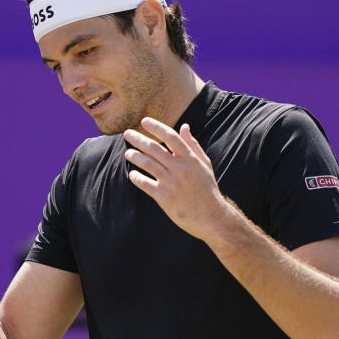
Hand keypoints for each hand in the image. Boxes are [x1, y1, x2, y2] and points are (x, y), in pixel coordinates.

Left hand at [123, 117, 231, 241]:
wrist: (212, 217)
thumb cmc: (207, 189)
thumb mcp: (204, 165)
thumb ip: (193, 145)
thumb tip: (184, 126)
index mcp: (190, 159)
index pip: (170, 137)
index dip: (156, 127)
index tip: (144, 121)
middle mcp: (180, 168)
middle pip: (154, 148)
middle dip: (138, 139)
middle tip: (127, 134)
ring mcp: (172, 183)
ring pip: (148, 164)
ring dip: (135, 156)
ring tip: (128, 153)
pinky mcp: (165, 198)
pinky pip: (145, 184)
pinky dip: (136, 178)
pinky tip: (132, 174)